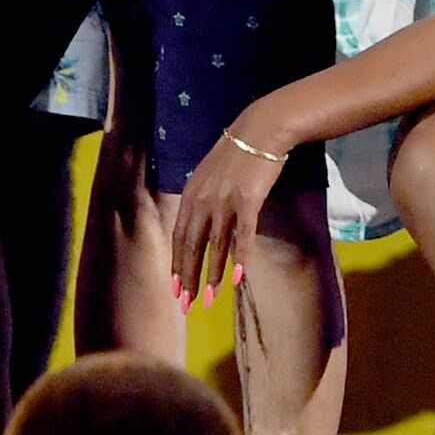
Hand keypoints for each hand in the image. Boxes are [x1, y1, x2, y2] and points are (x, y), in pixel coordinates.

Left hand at [170, 121, 291, 303]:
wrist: (260, 131)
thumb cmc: (237, 153)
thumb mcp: (209, 175)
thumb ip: (201, 200)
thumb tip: (198, 225)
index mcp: (192, 194)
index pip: (180, 237)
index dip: (177, 264)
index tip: (175, 289)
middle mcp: (204, 200)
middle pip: (192, 246)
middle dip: (187, 278)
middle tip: (186, 304)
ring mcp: (225, 200)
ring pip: (215, 246)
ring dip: (211, 275)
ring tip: (207, 300)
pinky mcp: (249, 200)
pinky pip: (243, 235)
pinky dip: (239, 258)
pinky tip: (237, 279)